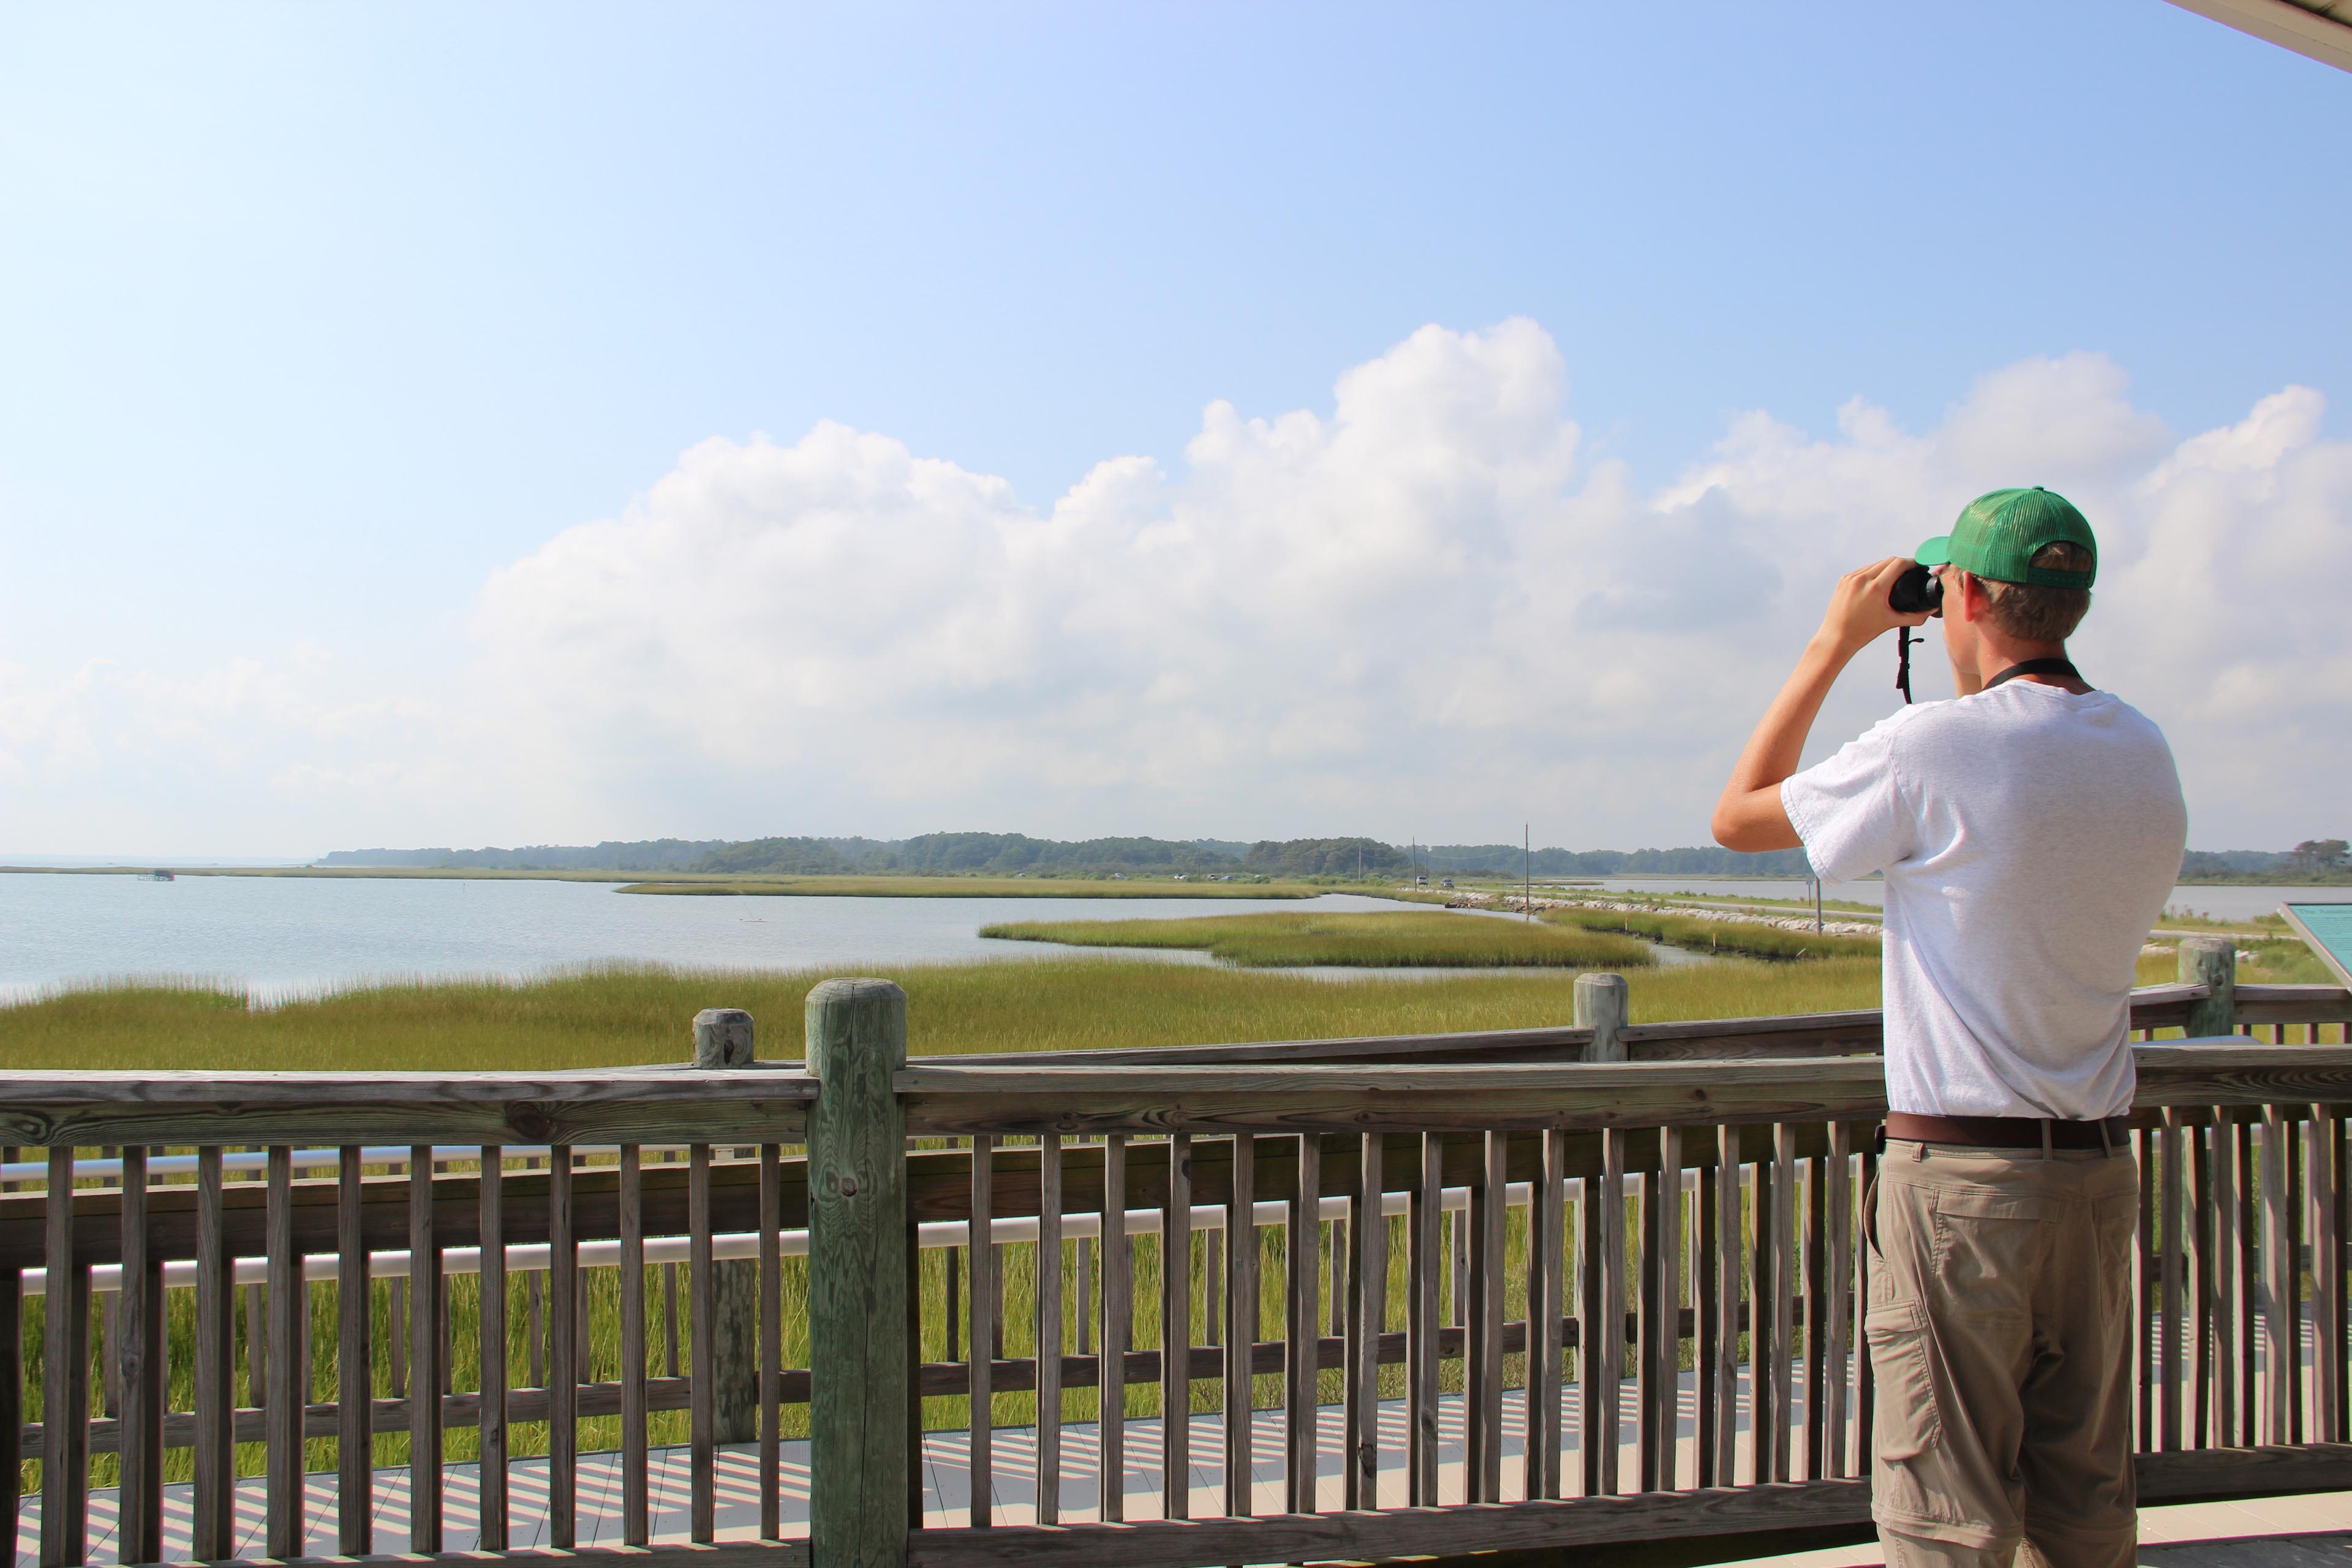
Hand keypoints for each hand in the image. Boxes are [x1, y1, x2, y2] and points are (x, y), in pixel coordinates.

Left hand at [1815, 557, 1932, 655]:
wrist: (1836, 637)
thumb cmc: (1863, 632)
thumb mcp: (1891, 622)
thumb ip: (1915, 616)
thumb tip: (1932, 611)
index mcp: (1876, 588)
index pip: (1899, 564)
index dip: (1912, 562)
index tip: (1919, 566)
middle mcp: (1862, 580)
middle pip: (1888, 561)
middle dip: (1902, 563)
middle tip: (1911, 570)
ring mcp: (1851, 578)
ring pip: (1875, 564)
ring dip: (1887, 566)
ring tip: (1896, 573)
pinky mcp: (1843, 580)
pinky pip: (1863, 569)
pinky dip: (1873, 571)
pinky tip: (1879, 577)